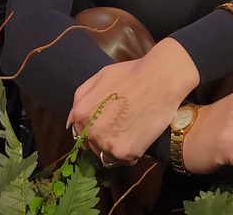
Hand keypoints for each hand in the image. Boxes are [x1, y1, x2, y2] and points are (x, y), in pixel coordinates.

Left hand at [67, 38, 199, 163]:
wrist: (161, 78)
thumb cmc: (131, 73)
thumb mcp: (100, 76)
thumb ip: (81, 96)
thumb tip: (71, 122)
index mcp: (81, 113)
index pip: (80, 132)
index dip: (95, 126)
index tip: (109, 120)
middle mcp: (91, 131)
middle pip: (93, 146)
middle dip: (105, 137)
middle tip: (122, 123)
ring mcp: (107, 144)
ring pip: (108, 155)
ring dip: (117, 146)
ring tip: (132, 128)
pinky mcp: (126, 153)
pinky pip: (126, 159)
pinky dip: (132, 151)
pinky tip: (140, 135)